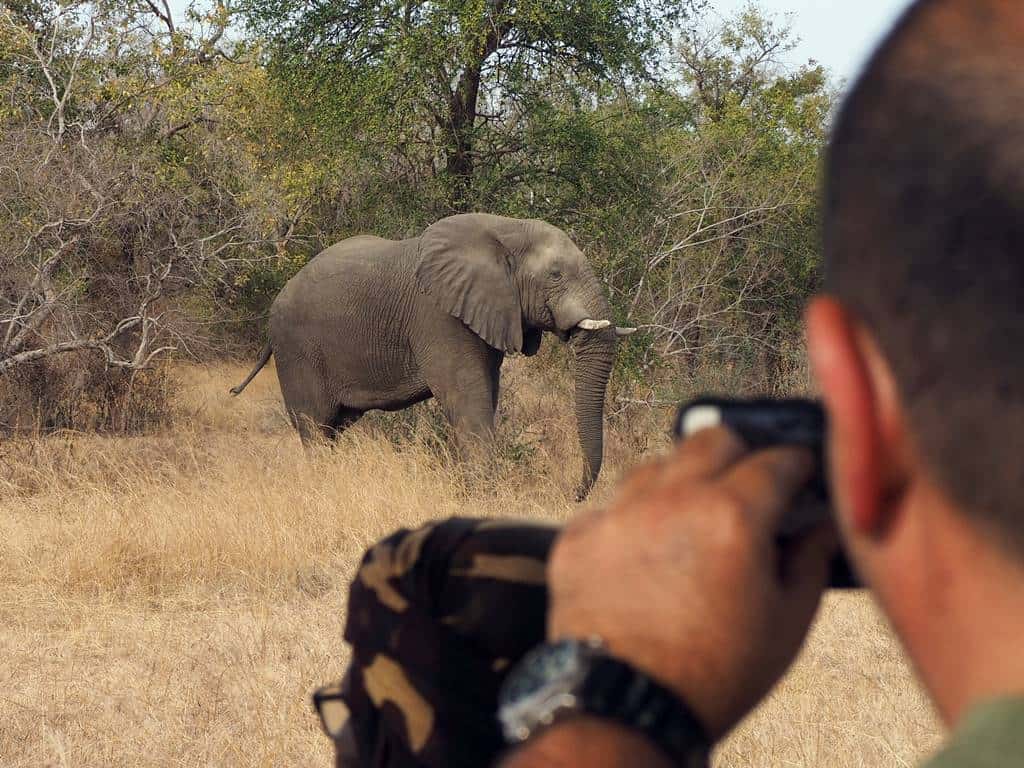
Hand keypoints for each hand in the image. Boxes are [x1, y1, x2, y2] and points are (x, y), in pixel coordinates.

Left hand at [548, 427, 837, 739]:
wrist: (626, 706)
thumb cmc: (714, 673)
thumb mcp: (786, 623)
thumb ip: (809, 561)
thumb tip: (819, 527)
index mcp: (732, 516)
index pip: (775, 460)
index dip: (796, 462)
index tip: (801, 469)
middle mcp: (671, 499)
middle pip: (711, 438)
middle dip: (739, 451)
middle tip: (749, 481)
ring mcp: (618, 513)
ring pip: (657, 466)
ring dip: (682, 481)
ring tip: (692, 519)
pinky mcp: (578, 535)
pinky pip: (611, 507)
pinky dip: (634, 520)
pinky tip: (645, 552)